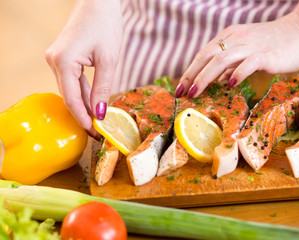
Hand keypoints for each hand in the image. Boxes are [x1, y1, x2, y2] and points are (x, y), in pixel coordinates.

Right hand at [45, 0, 121, 136]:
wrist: (98, 2)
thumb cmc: (105, 25)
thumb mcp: (109, 60)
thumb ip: (103, 88)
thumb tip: (100, 114)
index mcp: (64, 62)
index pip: (72, 99)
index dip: (83, 119)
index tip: (95, 133)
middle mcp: (54, 61)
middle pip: (69, 96)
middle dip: (84, 115)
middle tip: (98, 132)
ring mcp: (56, 58)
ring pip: (70, 89)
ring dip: (84, 105)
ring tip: (97, 121)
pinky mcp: (63, 56)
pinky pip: (72, 80)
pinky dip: (83, 92)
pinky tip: (93, 103)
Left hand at [175, 15, 298, 97]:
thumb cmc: (274, 45)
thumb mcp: (247, 52)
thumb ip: (232, 65)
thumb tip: (219, 81)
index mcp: (230, 37)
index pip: (203, 54)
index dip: (190, 71)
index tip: (181, 88)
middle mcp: (236, 39)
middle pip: (207, 56)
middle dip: (191, 75)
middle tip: (183, 93)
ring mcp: (251, 45)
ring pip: (222, 59)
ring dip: (206, 76)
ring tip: (196, 92)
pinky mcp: (267, 54)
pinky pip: (249, 62)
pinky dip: (238, 72)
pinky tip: (230, 84)